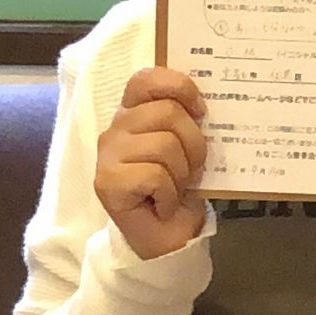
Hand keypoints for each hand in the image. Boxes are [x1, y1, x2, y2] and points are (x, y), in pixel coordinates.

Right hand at [93, 68, 208, 260]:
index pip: (146, 79)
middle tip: (191, 168)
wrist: (167, 235)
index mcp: (136, 113)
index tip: (201, 109)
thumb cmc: (179, 185)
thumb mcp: (189, 145)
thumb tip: (208, 102)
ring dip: (182, 172)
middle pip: (167, 112)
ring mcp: (107, 155)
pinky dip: (170, 194)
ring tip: (175, 187)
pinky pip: (155, 175)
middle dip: (193, 143)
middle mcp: (116, 128)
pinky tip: (163, 203)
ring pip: (164, 144)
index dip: (178, 86)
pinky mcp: (107, 182)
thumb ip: (189, 119)